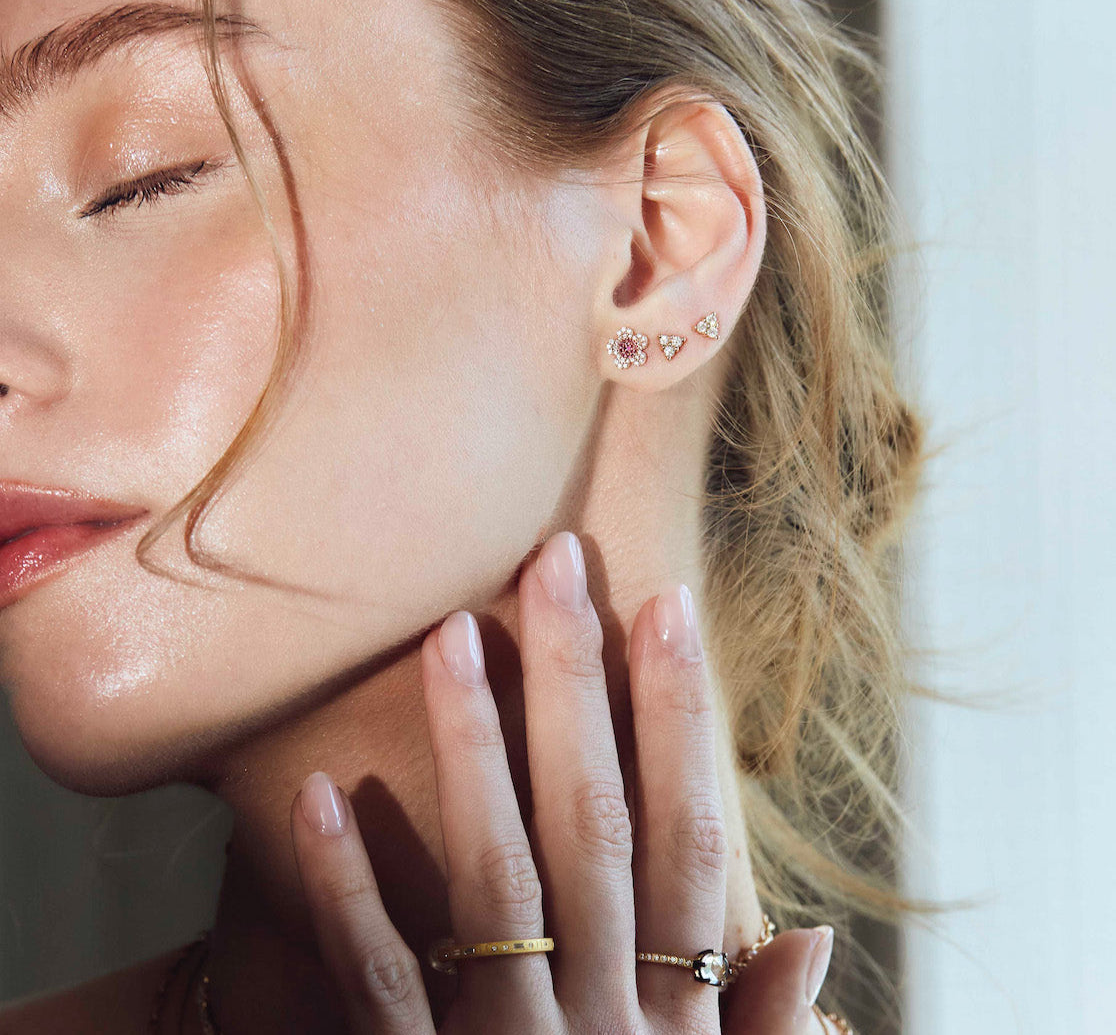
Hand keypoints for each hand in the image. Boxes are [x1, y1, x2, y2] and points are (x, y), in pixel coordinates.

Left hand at [289, 530, 836, 1031]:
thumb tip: (813, 941)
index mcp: (673, 1019)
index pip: (688, 837)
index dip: (683, 721)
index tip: (669, 608)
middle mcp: (596, 1017)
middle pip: (590, 824)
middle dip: (578, 689)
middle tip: (555, 566)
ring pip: (490, 877)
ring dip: (472, 752)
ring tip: (451, 639)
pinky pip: (378, 983)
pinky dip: (349, 889)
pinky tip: (321, 792)